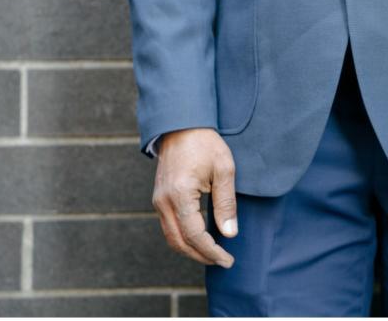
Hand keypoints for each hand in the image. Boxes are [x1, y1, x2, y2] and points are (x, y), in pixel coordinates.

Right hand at [151, 128, 236, 267]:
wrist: (181, 126)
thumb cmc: (205, 144)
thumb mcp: (224, 170)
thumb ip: (226, 203)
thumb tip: (229, 233)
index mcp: (180, 194)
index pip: (195, 235)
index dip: (211, 251)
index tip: (227, 260)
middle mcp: (163, 201)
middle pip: (179, 242)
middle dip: (201, 256)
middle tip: (223, 261)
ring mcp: (158, 201)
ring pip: (171, 237)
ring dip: (191, 250)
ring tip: (213, 255)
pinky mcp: (159, 199)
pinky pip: (169, 227)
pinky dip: (183, 239)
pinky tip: (200, 240)